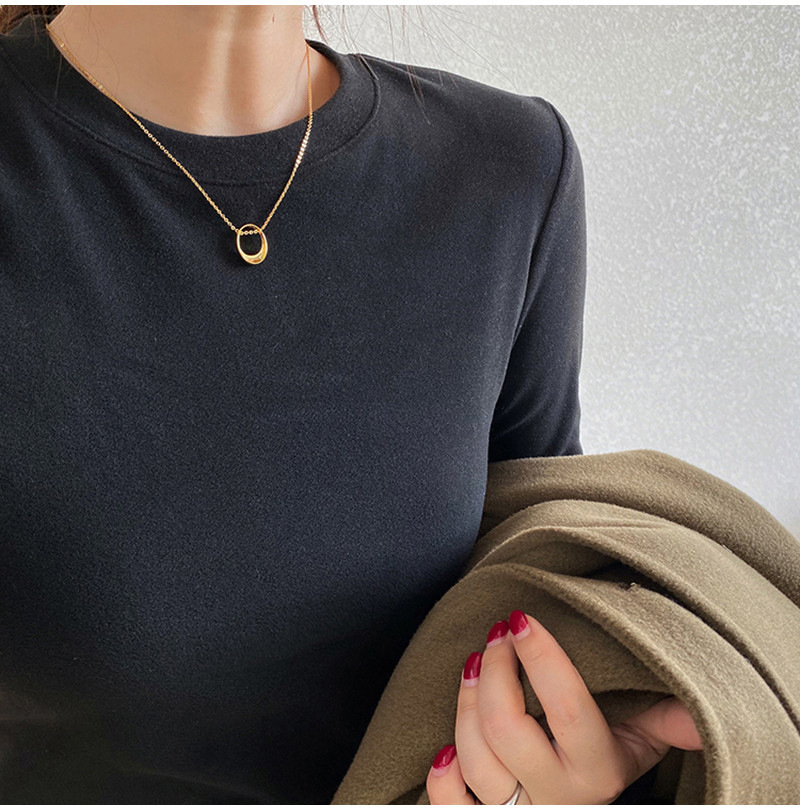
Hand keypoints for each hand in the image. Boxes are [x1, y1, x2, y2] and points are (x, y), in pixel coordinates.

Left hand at [427, 610, 702, 803]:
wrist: (581, 805)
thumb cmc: (610, 754)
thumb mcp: (645, 736)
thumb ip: (669, 719)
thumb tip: (699, 712)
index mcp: (598, 769)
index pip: (568, 709)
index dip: (541, 660)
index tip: (521, 618)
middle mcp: (558, 796)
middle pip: (508, 730)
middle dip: (495, 671)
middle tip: (495, 634)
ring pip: (476, 760)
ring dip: (465, 704)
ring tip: (473, 664)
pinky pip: (451, 808)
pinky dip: (442, 779)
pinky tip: (444, 747)